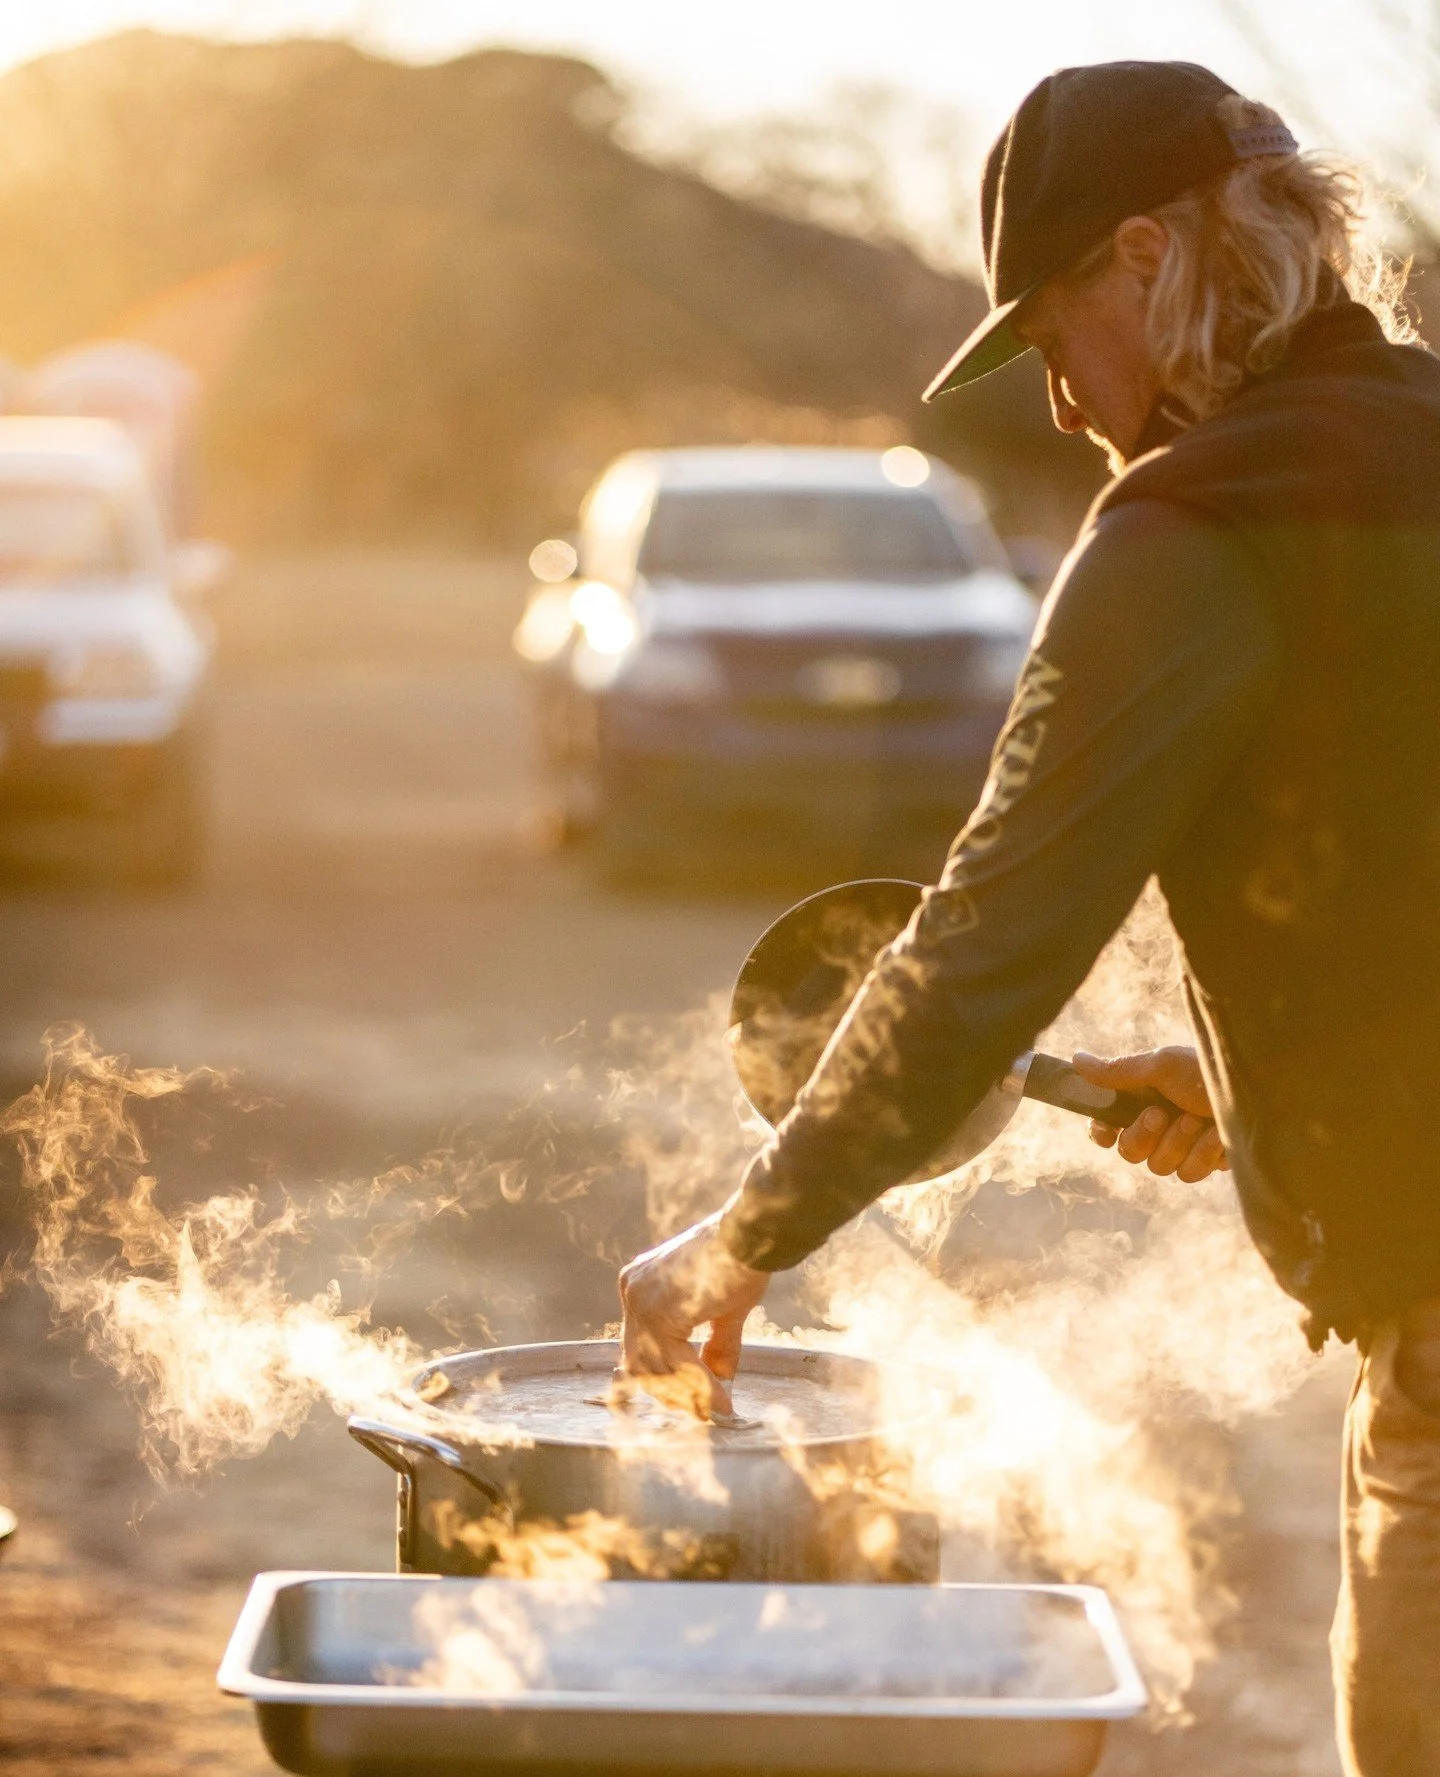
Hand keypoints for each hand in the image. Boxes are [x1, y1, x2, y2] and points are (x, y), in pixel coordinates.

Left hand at [618, 1207, 769, 1418]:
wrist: (752, 1235)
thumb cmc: (742, 1261)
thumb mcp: (724, 1310)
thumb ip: (714, 1345)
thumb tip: (719, 1381)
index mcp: (640, 1284)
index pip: (642, 1346)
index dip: (668, 1380)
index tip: (696, 1403)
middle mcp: (632, 1289)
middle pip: (640, 1360)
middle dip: (672, 1393)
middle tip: (704, 1412)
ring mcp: (640, 1299)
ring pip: (654, 1367)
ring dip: (687, 1394)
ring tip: (718, 1408)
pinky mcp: (657, 1311)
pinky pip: (674, 1362)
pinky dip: (699, 1385)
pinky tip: (722, 1399)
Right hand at [1072, 1046, 1227, 1182]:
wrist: (1264, 1089)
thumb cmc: (1211, 1070)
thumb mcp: (1161, 1066)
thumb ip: (1118, 1071)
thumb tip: (1076, 1060)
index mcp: (1145, 1098)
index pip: (1108, 1126)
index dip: (1102, 1132)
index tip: (1106, 1129)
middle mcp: (1162, 1124)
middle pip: (1129, 1152)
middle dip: (1144, 1136)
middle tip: (1161, 1114)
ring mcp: (1186, 1146)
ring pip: (1160, 1167)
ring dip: (1178, 1143)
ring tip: (1199, 1119)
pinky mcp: (1209, 1163)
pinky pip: (1190, 1174)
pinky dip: (1203, 1154)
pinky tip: (1218, 1135)